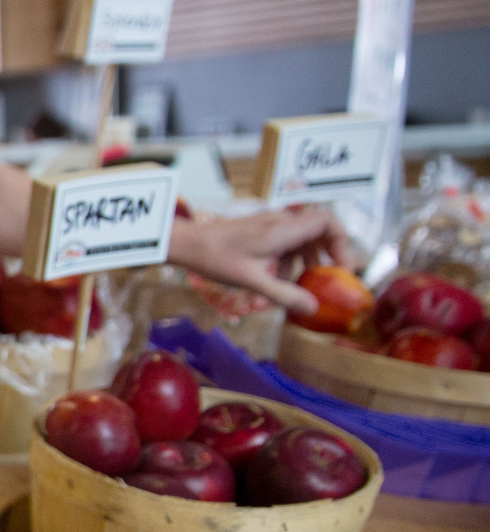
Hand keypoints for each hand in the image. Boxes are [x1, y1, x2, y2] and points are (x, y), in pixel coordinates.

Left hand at [168, 206, 362, 316]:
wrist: (187, 244)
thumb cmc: (217, 258)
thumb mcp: (252, 281)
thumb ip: (283, 294)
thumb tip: (312, 309)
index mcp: (284, 229)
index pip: (328, 222)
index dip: (342, 242)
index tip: (343, 267)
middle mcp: (280, 222)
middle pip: (318, 232)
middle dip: (325, 258)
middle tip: (328, 282)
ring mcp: (269, 226)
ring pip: (300, 242)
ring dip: (301, 266)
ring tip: (296, 291)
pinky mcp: (259, 232)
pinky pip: (283, 246)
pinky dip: (284, 265)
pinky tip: (271, 287)